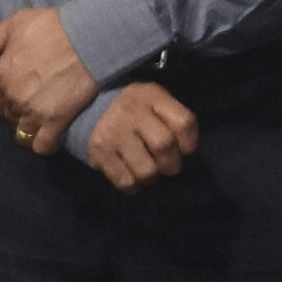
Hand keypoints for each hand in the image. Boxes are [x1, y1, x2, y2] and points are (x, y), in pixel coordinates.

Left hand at [0, 6, 98, 153]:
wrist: (86, 39)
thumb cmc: (52, 27)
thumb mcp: (16, 23)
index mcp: (2, 76)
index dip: (5, 100)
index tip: (16, 96)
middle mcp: (13, 98)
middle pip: (8, 118)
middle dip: (16, 115)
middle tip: (31, 109)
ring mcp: (33, 113)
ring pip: (22, 134)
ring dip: (28, 131)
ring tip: (40, 125)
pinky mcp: (55, 123)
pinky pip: (42, 146)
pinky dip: (45, 145)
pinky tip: (52, 138)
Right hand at [81, 80, 199, 189]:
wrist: (91, 106)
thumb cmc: (135, 109)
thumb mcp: (156, 101)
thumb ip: (173, 119)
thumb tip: (185, 152)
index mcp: (152, 96)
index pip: (184, 122)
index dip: (190, 143)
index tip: (184, 150)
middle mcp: (132, 112)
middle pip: (164, 145)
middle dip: (172, 165)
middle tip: (167, 167)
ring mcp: (113, 133)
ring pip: (146, 170)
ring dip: (152, 177)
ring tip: (148, 171)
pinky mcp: (99, 152)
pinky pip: (125, 181)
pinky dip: (134, 185)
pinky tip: (132, 175)